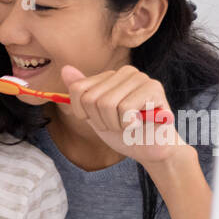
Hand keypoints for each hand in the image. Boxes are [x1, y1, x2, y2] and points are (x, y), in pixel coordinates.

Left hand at [61, 64, 179, 163]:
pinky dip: (128, 124)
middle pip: (91, 99)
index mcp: (110, 76)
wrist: (151, 149)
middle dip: (100, 121)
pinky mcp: (154, 88)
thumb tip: (65, 68)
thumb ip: (81, 94)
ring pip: (106, 104)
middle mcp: (125, 72)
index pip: (77, 89)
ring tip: (129, 125)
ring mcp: (140, 78)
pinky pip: (125, 108)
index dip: (83, 113)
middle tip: (118, 125)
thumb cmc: (124, 133)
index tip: (99, 120)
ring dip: (114, 124)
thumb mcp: (95, 116)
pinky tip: (139, 124)